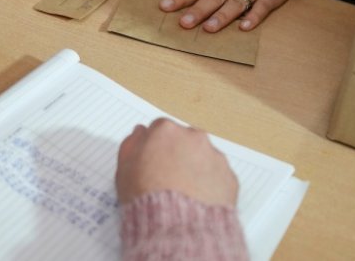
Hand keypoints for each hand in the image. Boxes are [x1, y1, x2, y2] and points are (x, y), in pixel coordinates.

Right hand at [116, 118, 237, 206]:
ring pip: (204, 157)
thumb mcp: (124, 168)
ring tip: (185, 193)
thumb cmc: (146, 195)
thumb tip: (141, 132)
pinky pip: (218, 177)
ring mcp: (215, 156)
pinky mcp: (229, 177)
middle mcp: (194, 137)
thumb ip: (132, 143)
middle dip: (179, 154)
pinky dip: (211, 185)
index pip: (161, 130)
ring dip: (196, 169)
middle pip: (185, 140)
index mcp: (166, 131)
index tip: (154, 162)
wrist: (176, 225)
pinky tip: (198, 201)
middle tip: (170, 179)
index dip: (156, 147)